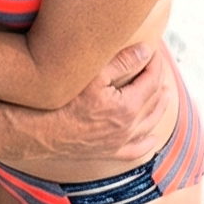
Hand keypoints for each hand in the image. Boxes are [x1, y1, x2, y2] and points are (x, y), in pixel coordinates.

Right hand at [20, 45, 174, 164]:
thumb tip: (146, 51)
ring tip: (165, 93)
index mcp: (128, 106)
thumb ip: (122, 62)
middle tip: (157, 66)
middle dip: (159, 80)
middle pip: (155, 100)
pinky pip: (136, 151)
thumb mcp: (92, 75)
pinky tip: (152, 137)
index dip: (155, 63)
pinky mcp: (108, 152)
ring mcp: (119, 142)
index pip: (152, 79)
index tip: (153, 51)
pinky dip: (147, 143)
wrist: (38, 133)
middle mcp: (128, 127)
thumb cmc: (61, 102)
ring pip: (150, 123)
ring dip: (160, 106)